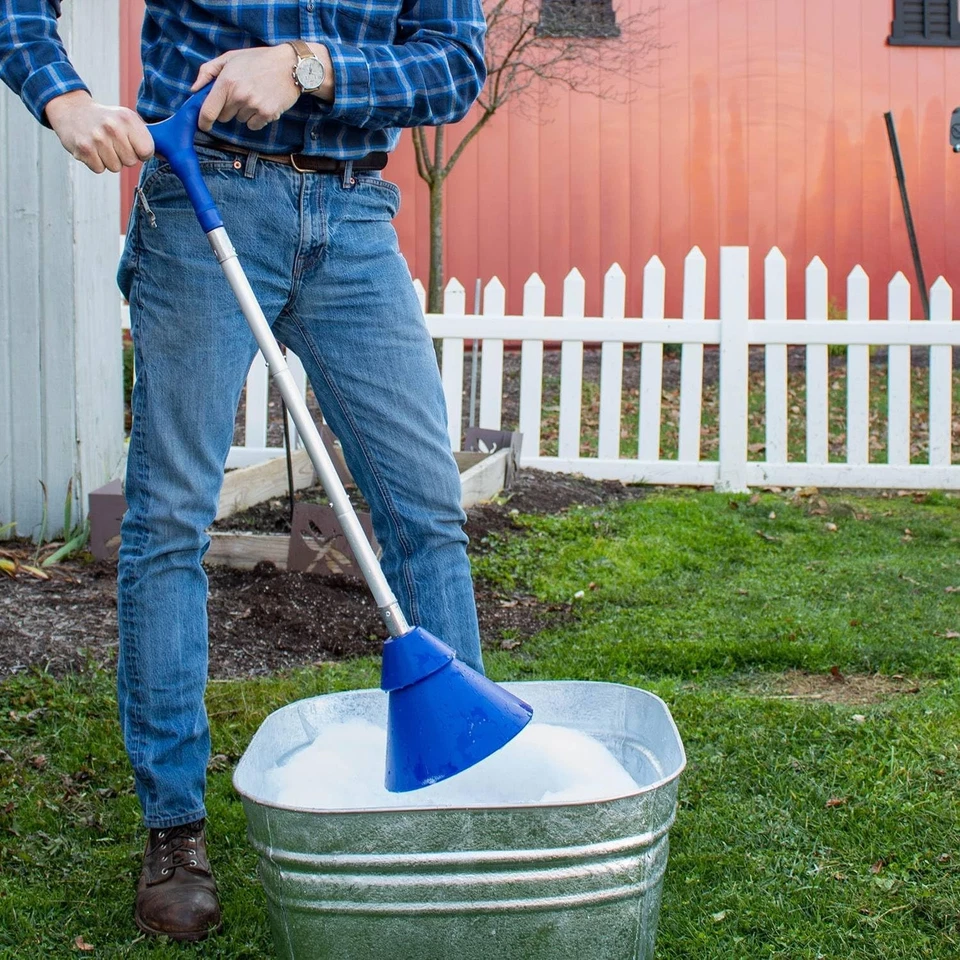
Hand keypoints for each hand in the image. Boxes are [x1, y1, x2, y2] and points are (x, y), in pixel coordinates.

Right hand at [45, 91, 153, 173]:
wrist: (72, 110)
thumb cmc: (106, 119)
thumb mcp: (127, 119)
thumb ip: (145, 136)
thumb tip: (165, 155)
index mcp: (128, 119)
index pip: (147, 151)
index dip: (141, 152)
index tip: (132, 144)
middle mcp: (113, 127)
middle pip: (131, 162)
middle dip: (123, 156)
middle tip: (112, 142)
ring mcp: (97, 138)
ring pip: (116, 167)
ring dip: (109, 160)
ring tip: (101, 144)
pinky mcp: (84, 149)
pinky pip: (100, 169)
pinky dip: (96, 162)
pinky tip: (92, 148)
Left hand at [192, 44, 307, 131]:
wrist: (290, 65)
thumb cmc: (258, 60)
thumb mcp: (230, 58)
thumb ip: (208, 71)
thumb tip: (194, 89)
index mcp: (226, 81)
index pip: (208, 110)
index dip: (203, 121)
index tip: (203, 125)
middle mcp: (239, 95)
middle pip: (224, 117)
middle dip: (228, 109)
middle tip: (240, 95)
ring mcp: (253, 106)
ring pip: (239, 120)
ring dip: (244, 112)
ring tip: (255, 95)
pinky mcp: (267, 114)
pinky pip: (253, 125)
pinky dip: (256, 119)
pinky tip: (263, 103)